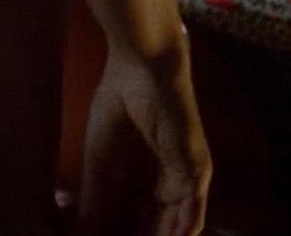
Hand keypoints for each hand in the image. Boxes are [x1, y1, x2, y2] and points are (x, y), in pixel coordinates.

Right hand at [77, 43, 211, 235]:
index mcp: (150, 180)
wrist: (140, 70)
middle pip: (156, 229)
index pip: (137, 222)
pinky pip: (192, 217)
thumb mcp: (100, 164)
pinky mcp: (196, 173)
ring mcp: (187, 179)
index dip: (121, 234)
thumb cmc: (119, 105)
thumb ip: (94, 202)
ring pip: (175, 229)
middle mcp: (171, 184)